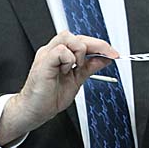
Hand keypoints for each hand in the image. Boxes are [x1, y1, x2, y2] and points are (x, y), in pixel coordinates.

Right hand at [0, 31, 116, 144]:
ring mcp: (47, 55)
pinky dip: (68, 59)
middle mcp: (53, 51)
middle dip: (96, 45)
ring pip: (68, 37)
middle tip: (107, 55)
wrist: (35, 111)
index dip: (99, 44)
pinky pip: (60, 51)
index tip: (113, 53)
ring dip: (79, 52)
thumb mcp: (77, 80)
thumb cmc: (50, 97)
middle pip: (77, 36)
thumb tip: (105, 59)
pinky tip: (65, 71)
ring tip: (76, 68)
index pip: (82, 40)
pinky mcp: (43, 62)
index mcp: (60, 54)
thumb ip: (90, 67)